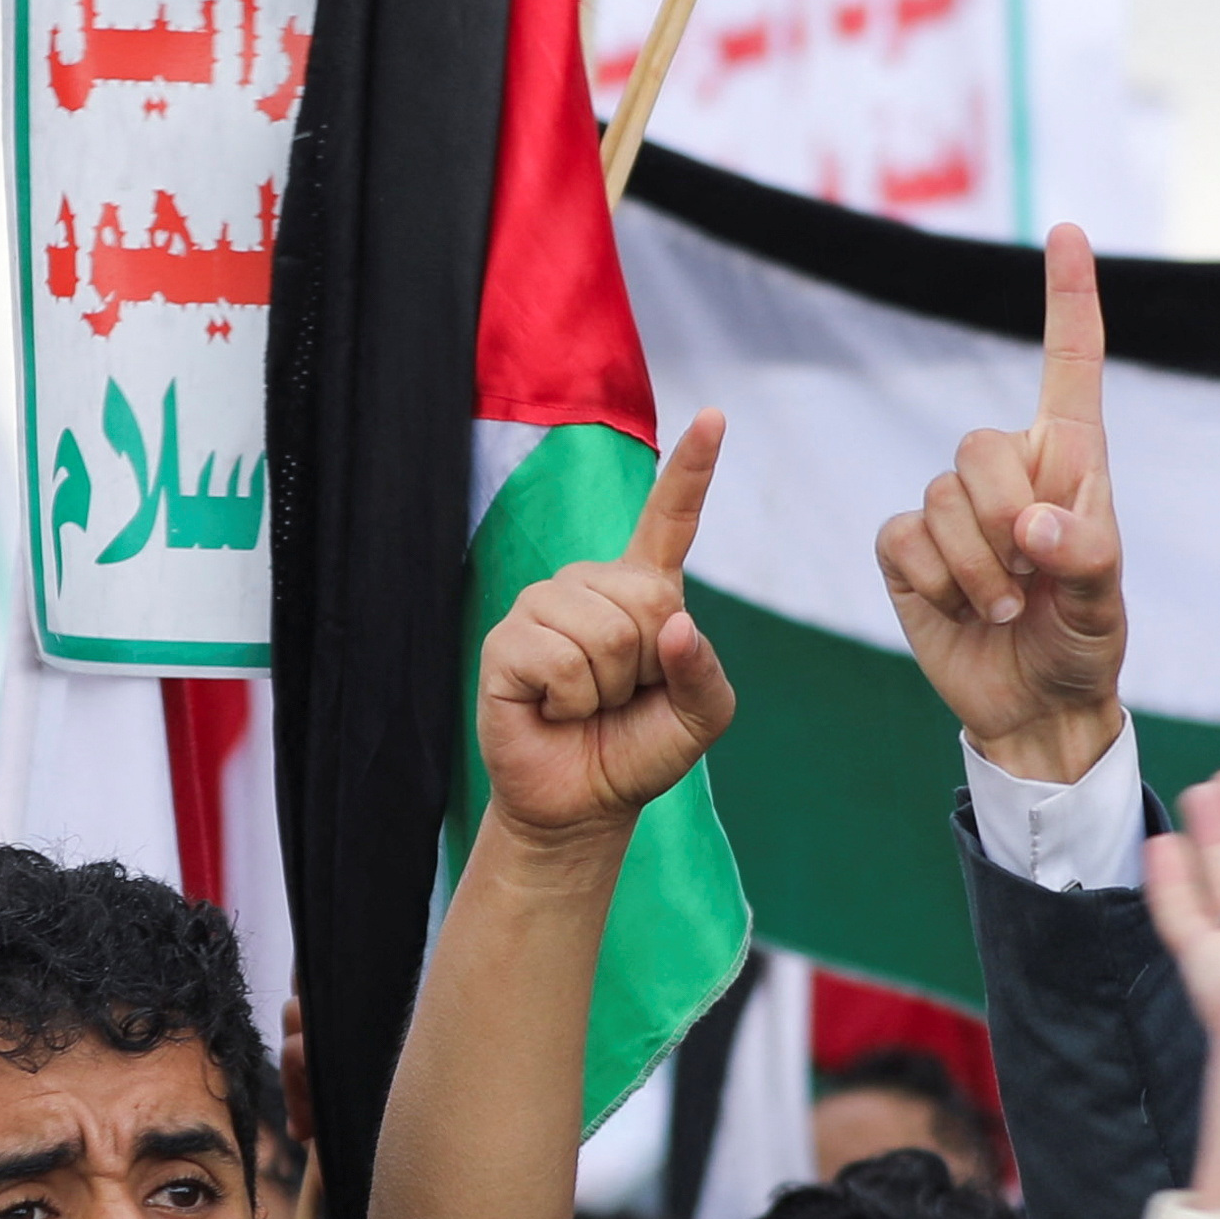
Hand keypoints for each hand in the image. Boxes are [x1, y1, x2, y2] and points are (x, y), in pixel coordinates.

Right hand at [476, 414, 735, 848]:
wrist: (582, 801)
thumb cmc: (639, 747)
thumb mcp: (701, 717)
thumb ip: (705, 672)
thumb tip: (676, 627)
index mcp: (645, 589)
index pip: (670, 518)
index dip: (691, 469)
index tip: (713, 417)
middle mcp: (590, 584)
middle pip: (645, 602)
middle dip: (647, 665)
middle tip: (621, 695)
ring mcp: (542, 606)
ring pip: (603, 632)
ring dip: (605, 687)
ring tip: (585, 703)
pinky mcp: (506, 640)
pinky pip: (558, 658)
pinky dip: (568, 699)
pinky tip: (553, 709)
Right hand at [875, 220, 1123, 782]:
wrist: (1035, 708)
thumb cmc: (1084, 644)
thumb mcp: (1105, 606)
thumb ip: (1085, 556)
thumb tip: (1032, 528)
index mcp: (1072, 462)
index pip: (1068, 365)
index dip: (1068, 298)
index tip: (1066, 230)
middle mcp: (1010, 473)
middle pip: (978, 447)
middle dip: (1003, 520)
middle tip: (1032, 583)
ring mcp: (953, 510)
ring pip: (938, 499)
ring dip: (976, 570)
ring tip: (1008, 611)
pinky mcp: (908, 550)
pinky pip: (902, 538)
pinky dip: (936, 581)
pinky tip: (962, 609)